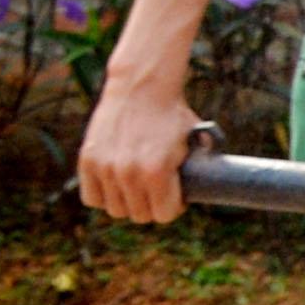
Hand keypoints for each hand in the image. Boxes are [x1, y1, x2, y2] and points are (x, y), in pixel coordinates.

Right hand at [74, 67, 201, 227]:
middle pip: (139, 215)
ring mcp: (105, 168)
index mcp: (157, 172)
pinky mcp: (87, 161)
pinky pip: (92, 197)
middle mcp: (128, 174)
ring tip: (138, 188)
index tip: (176, 198)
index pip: (163, 215)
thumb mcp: (195, 140)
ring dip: (128, 203)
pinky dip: (103, 196)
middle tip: (158, 192)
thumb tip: (216, 184)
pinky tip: (116, 187)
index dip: (174, 208)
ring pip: (115, 209)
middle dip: (152, 206)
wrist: (141, 88)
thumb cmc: (172, 115)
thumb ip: (202, 165)